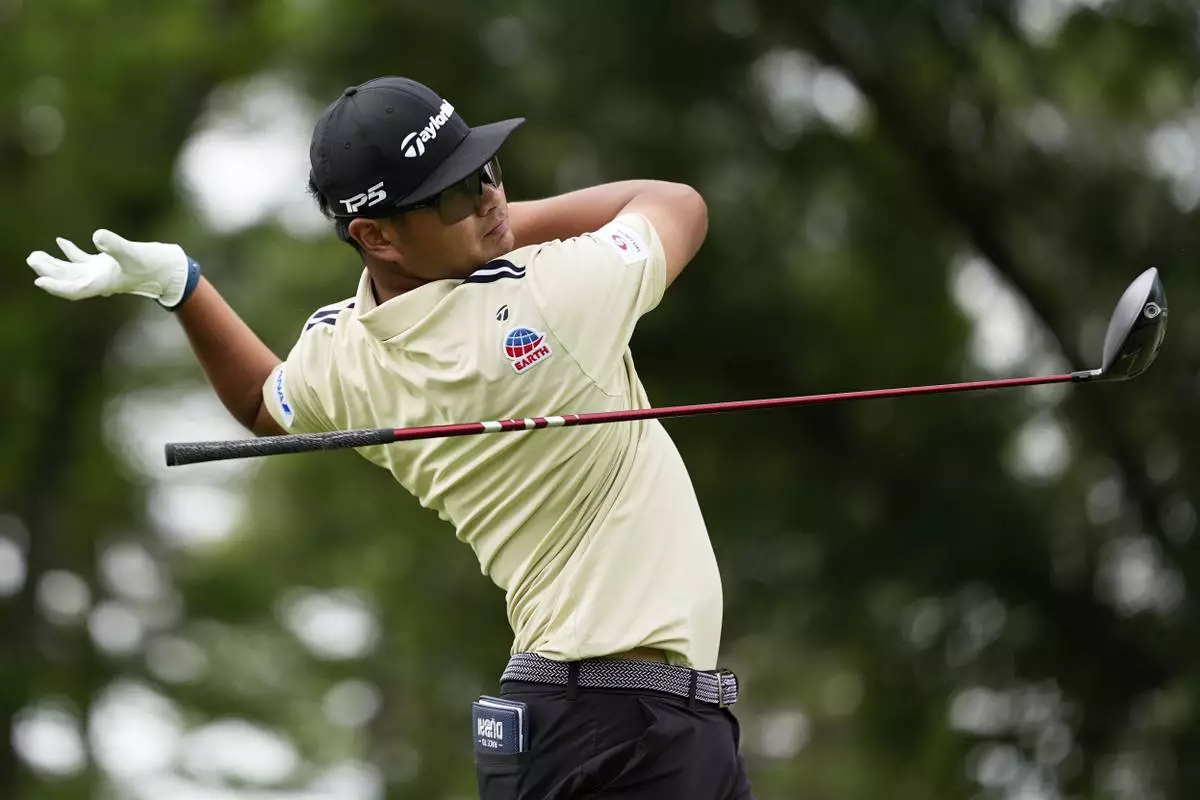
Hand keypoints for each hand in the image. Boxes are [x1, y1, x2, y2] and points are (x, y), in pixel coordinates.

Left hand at [26, 229, 197, 308]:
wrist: (173, 270)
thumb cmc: (156, 265)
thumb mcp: (135, 254)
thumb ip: (116, 245)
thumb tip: (96, 237)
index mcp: (105, 282)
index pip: (75, 289)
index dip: (56, 286)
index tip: (40, 281)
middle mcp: (101, 280)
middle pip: (68, 280)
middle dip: (49, 272)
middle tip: (33, 260)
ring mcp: (103, 272)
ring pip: (72, 271)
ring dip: (55, 264)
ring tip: (35, 256)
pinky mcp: (108, 264)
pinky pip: (84, 261)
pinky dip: (70, 253)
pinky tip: (60, 242)